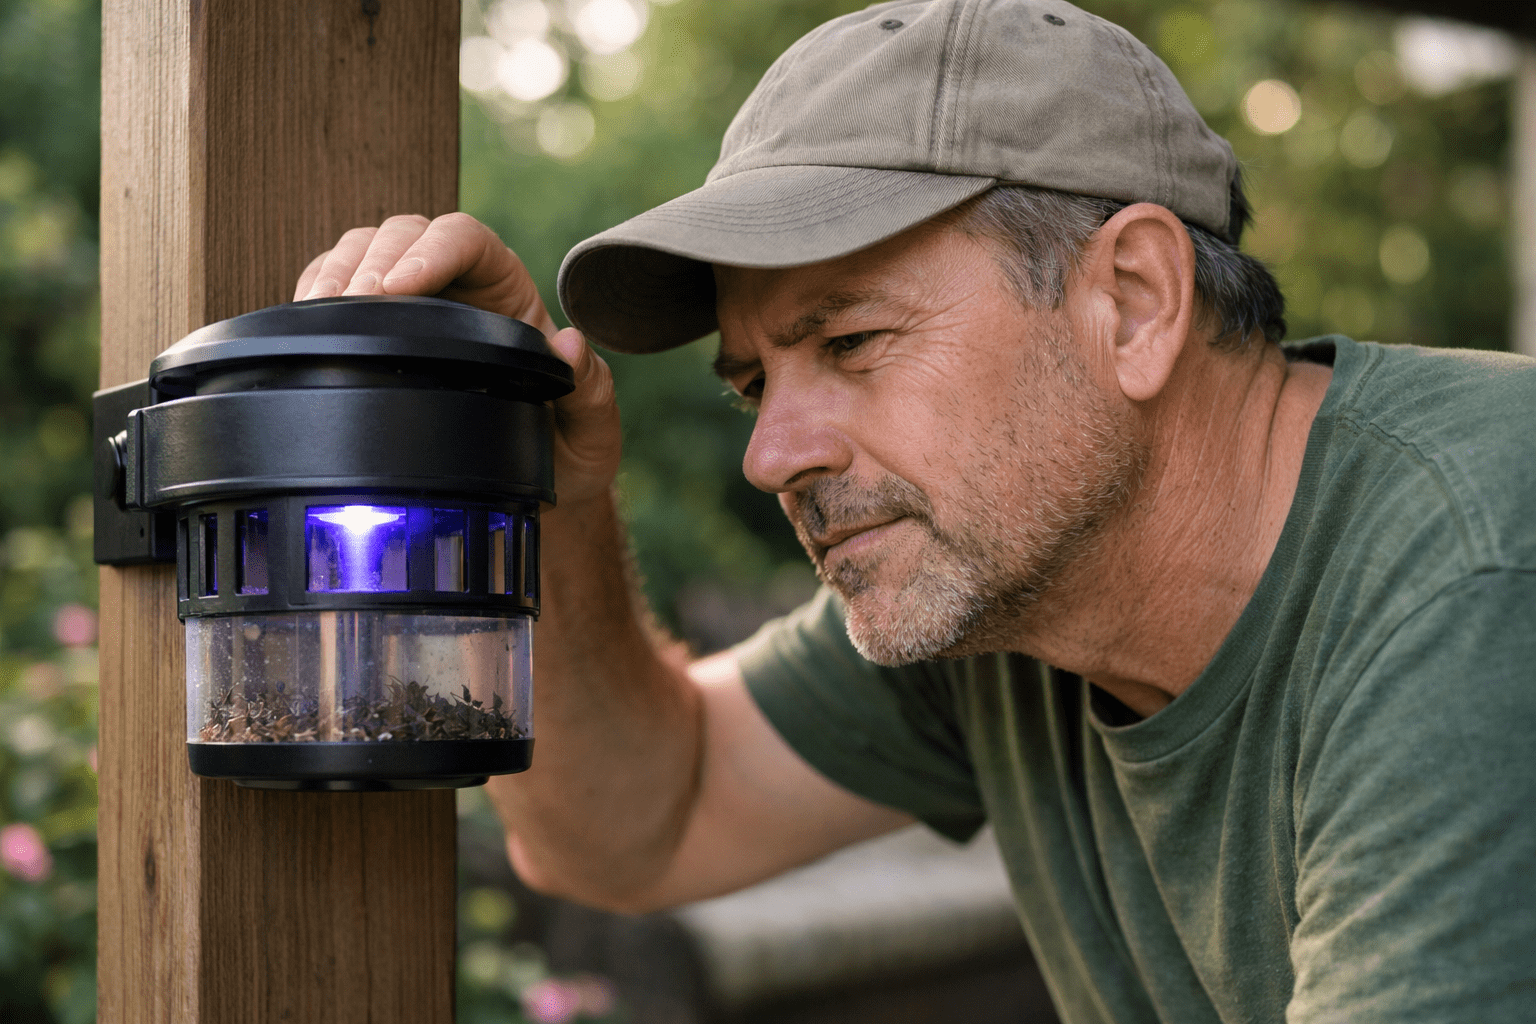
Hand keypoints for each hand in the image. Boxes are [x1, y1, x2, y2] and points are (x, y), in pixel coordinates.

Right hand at [295, 214, 621, 506]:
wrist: (528, 487)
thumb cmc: (562, 452)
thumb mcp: (592, 434)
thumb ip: (593, 391)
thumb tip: (570, 343)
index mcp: (509, 292)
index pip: (467, 239)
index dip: (430, 249)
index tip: (398, 287)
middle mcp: (460, 286)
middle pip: (405, 234)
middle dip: (372, 261)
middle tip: (347, 304)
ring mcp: (414, 305)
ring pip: (364, 253)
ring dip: (336, 273)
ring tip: (316, 311)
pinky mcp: (376, 332)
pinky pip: (338, 292)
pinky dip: (316, 297)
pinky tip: (304, 325)